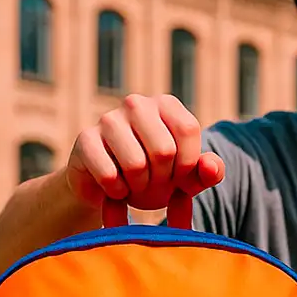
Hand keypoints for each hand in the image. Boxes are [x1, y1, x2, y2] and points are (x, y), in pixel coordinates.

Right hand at [65, 94, 224, 220]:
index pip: (188, 130)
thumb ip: (207, 172)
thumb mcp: (187, 178)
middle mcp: (137, 103)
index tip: (178, 176)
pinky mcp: (85, 140)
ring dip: (139, 188)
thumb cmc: (155, 177)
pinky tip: (115, 188)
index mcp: (166, 104)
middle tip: (153, 184)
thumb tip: (211, 167)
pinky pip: (109, 176)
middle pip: (163, 150)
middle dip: (162, 179)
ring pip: (136, 165)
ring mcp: (108, 119)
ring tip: (135, 185)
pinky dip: (117, 193)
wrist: (110, 189)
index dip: (186, 164)